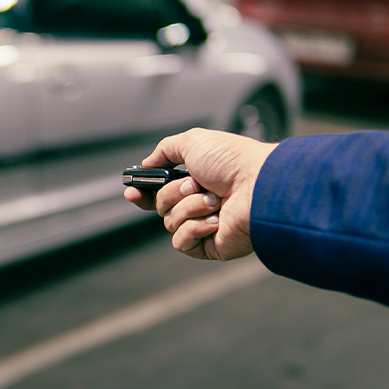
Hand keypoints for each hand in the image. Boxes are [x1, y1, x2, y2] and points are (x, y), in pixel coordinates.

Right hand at [124, 128, 276, 260]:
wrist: (258, 185)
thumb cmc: (233, 161)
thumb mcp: (193, 141)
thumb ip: (165, 150)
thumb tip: (147, 163)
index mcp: (194, 180)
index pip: (158, 192)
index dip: (142, 194)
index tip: (131, 192)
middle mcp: (199, 203)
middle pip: (159, 207)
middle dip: (173, 194)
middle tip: (194, 184)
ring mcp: (204, 225)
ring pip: (169, 223)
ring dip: (189, 208)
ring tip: (214, 200)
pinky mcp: (210, 246)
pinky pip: (182, 242)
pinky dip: (194, 228)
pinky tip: (215, 220)